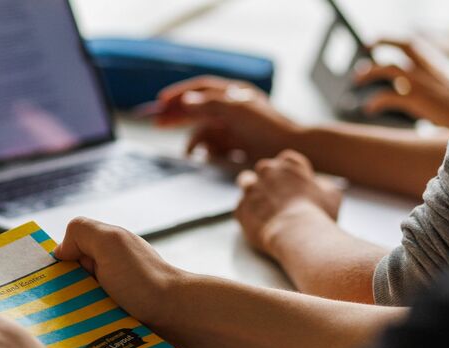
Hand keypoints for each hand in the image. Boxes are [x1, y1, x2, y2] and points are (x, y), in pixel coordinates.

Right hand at [54, 218, 190, 346]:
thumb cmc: (145, 280)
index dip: (53, 268)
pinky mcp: (121, 324)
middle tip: (54, 312)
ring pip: (79, 308)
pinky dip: (88, 331)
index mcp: (105, 249)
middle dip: (60, 297)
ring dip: (73, 318)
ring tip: (66, 331)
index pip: (65, 256)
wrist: (182, 318)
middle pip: (69, 284)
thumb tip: (60, 251)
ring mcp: (115, 299)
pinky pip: (95, 326)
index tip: (43, 285)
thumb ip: (81, 232)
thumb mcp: (110, 243)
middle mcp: (110, 272)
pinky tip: (84, 340)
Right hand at [154, 75, 304, 163]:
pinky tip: (203, 157)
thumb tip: (187, 101)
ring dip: (195, 140)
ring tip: (189, 152)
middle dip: (178, 115)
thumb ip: (210, 103)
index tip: (161, 102)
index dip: (179, 93)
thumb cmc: (268, 127)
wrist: (290, 149)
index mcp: (233, 93)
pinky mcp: (237, 144)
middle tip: (157, 123)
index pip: (200, 88)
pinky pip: (214, 145)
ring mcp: (234, 126)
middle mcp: (232, 107)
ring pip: (204, 130)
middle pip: (198, 108)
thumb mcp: (237, 110)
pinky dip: (207, 150)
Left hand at [235, 150, 341, 255]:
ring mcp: (251, 189)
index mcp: (288, 164)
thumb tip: (318, 185)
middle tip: (279, 197)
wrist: (296, 234)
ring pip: (246, 182)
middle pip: (264, 170)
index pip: (287, 161)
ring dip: (253, 191)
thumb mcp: (332, 195)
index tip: (295, 186)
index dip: (291, 174)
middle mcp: (266, 171)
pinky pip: (241, 207)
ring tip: (263, 206)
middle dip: (270, 180)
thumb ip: (323, 185)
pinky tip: (259, 223)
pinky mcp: (241, 207)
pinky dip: (248, 213)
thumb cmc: (318, 214)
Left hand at [356, 39, 448, 128]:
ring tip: (357, 80)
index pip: (412, 44)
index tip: (374, 41)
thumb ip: (426, 85)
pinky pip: (389, 96)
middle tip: (364, 48)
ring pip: (390, 69)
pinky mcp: (419, 100)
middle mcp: (428, 70)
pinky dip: (375, 101)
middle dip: (382, 42)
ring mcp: (423, 83)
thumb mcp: (444, 91)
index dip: (391, 39)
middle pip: (404, 46)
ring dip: (369, 72)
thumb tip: (403, 90)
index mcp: (435, 66)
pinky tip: (369, 108)